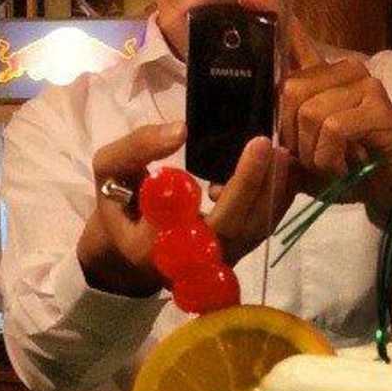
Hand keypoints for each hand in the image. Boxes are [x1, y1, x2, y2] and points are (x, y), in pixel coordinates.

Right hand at [80, 124, 294, 296]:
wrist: (127, 252)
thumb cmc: (118, 207)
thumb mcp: (109, 171)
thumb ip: (137, 148)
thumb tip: (181, 130)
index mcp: (156, 244)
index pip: (200, 215)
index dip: (232, 186)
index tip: (250, 146)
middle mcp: (191, 261)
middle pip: (234, 225)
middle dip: (255, 183)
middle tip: (267, 143)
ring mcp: (216, 261)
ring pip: (253, 231)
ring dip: (272, 192)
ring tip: (282, 154)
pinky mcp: (233, 255)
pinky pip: (258, 230)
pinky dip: (274, 201)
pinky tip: (281, 172)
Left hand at [237, 0, 391, 222]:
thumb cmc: (353, 174)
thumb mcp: (307, 158)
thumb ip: (283, 146)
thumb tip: (248, 153)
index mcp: (326, 79)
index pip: (294, 38)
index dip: (271, 13)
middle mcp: (345, 71)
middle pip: (290, 90)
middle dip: (290, 135)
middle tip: (311, 160)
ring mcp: (363, 84)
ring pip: (309, 112)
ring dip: (312, 152)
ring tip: (332, 166)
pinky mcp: (375, 104)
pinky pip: (332, 128)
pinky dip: (330, 157)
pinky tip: (343, 168)